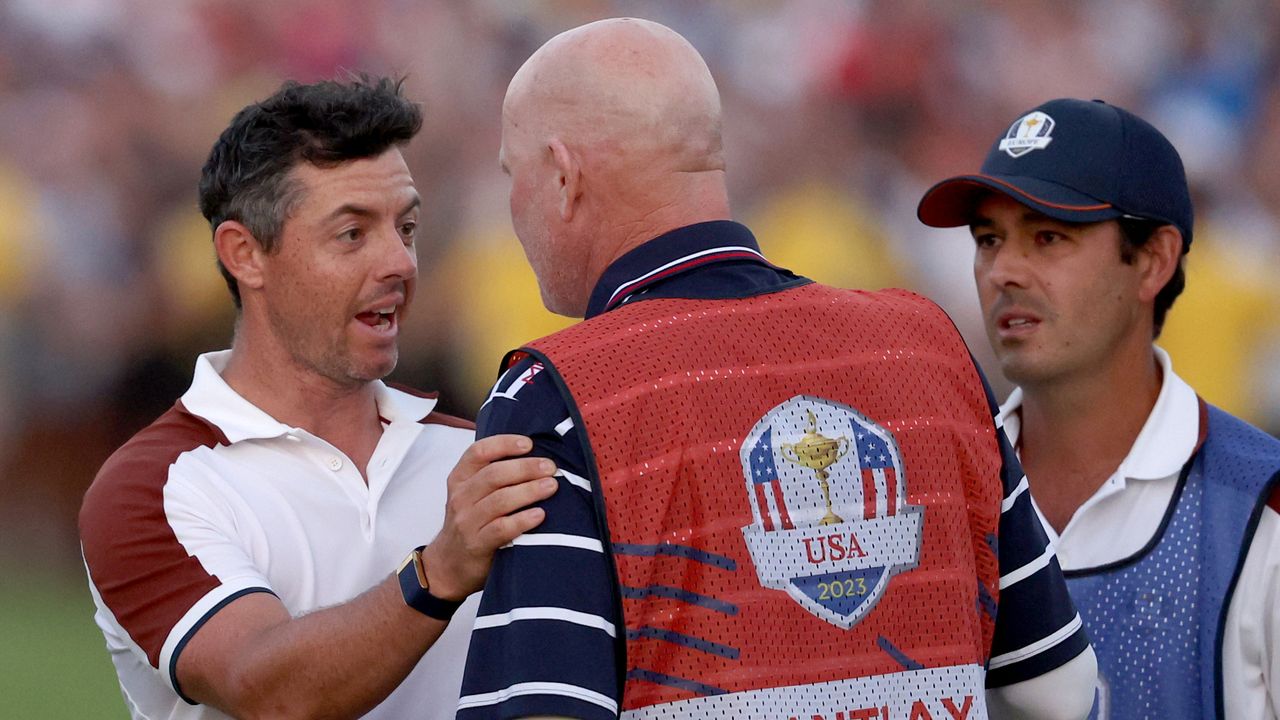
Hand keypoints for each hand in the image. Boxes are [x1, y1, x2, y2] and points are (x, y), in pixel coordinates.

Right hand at [420, 435, 557, 599]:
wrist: (448, 565)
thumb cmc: (470, 523)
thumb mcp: (471, 494)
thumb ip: (492, 476)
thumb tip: (535, 455)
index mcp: (460, 479)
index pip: (478, 452)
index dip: (504, 444)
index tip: (528, 443)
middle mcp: (461, 497)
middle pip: (494, 475)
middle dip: (526, 468)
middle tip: (550, 467)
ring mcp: (467, 522)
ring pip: (500, 500)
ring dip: (529, 491)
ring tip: (551, 486)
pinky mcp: (476, 544)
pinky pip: (501, 528)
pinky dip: (523, 520)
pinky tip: (540, 514)